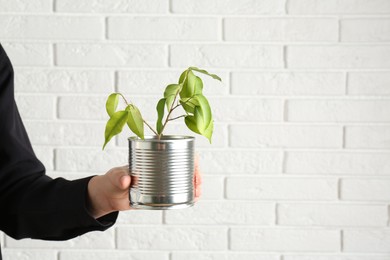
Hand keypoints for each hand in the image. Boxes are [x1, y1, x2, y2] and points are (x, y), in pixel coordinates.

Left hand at [87, 159, 201, 218]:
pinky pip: (179, 191)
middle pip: (185, 165)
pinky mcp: (161, 192)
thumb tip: (126, 179)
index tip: (195, 164)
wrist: (109, 195)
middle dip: (196, 173)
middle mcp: (160, 166)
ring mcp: (162, 179)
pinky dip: (188, 194)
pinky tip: (193, 199)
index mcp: (152, 156)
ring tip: (196, 194)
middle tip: (197, 185)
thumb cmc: (111, 181)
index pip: (176, 150)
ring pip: (185, 178)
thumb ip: (118, 177)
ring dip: (195, 184)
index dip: (189, 155)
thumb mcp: (114, 177)